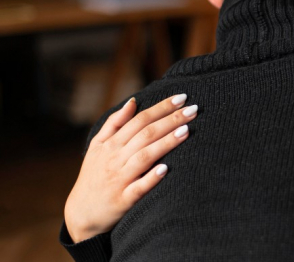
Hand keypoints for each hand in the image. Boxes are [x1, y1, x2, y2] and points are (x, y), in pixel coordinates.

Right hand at [64, 94, 197, 242]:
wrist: (81, 214)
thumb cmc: (93, 175)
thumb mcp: (97, 146)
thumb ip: (114, 123)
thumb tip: (133, 101)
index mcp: (111, 144)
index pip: (140, 120)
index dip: (161, 108)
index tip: (182, 97)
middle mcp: (115, 159)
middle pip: (146, 134)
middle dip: (170, 120)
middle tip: (193, 109)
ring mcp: (120, 179)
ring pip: (145, 157)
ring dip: (166, 143)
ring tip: (186, 130)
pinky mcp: (124, 199)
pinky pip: (139, 187)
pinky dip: (151, 178)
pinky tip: (166, 168)